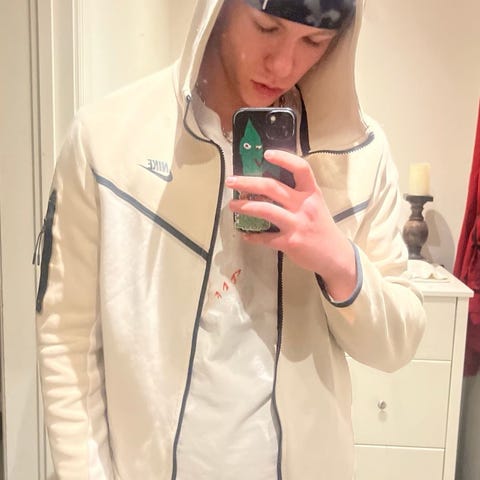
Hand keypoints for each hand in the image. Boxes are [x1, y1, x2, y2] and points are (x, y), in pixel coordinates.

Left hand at [226, 149, 356, 299]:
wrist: (336, 256)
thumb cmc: (322, 227)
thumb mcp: (315, 205)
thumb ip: (297, 194)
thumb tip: (267, 185)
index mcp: (312, 192)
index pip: (300, 168)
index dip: (283, 158)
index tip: (266, 154)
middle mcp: (305, 205)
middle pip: (272, 187)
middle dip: (248, 182)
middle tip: (231, 181)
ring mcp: (297, 224)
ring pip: (265, 210)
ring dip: (244, 207)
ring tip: (232, 205)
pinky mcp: (291, 242)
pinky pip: (266, 238)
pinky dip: (253, 236)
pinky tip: (245, 235)